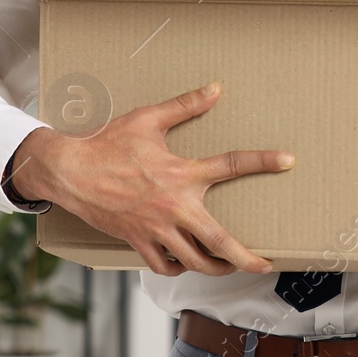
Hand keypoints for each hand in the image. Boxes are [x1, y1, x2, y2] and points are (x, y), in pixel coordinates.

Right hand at [8, 80, 293, 276]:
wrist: (69, 171)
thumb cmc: (107, 143)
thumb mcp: (148, 119)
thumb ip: (185, 106)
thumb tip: (215, 89)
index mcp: (181, 174)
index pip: (231, 165)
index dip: (263, 160)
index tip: (288, 160)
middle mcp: (173, 206)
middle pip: (218, 241)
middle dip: (245, 259)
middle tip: (264, 266)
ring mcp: (155, 229)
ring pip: (194, 260)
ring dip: (214, 267)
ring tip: (228, 266)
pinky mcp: (137, 241)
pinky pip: (164, 265)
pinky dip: (177, 268)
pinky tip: (184, 262)